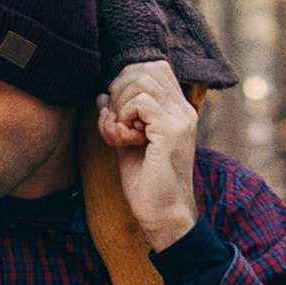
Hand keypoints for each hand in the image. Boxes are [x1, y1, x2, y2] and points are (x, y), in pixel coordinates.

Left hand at [97, 60, 199, 246]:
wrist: (164, 215)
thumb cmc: (147, 184)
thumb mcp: (128, 144)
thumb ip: (118, 118)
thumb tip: (102, 96)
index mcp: (178, 111)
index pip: (154, 69)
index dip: (127, 81)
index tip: (116, 111)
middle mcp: (183, 110)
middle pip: (146, 69)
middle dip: (120, 89)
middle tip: (116, 122)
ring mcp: (180, 118)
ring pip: (141, 81)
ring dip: (120, 104)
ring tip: (121, 134)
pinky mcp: (171, 130)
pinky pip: (140, 101)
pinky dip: (123, 116)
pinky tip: (125, 138)